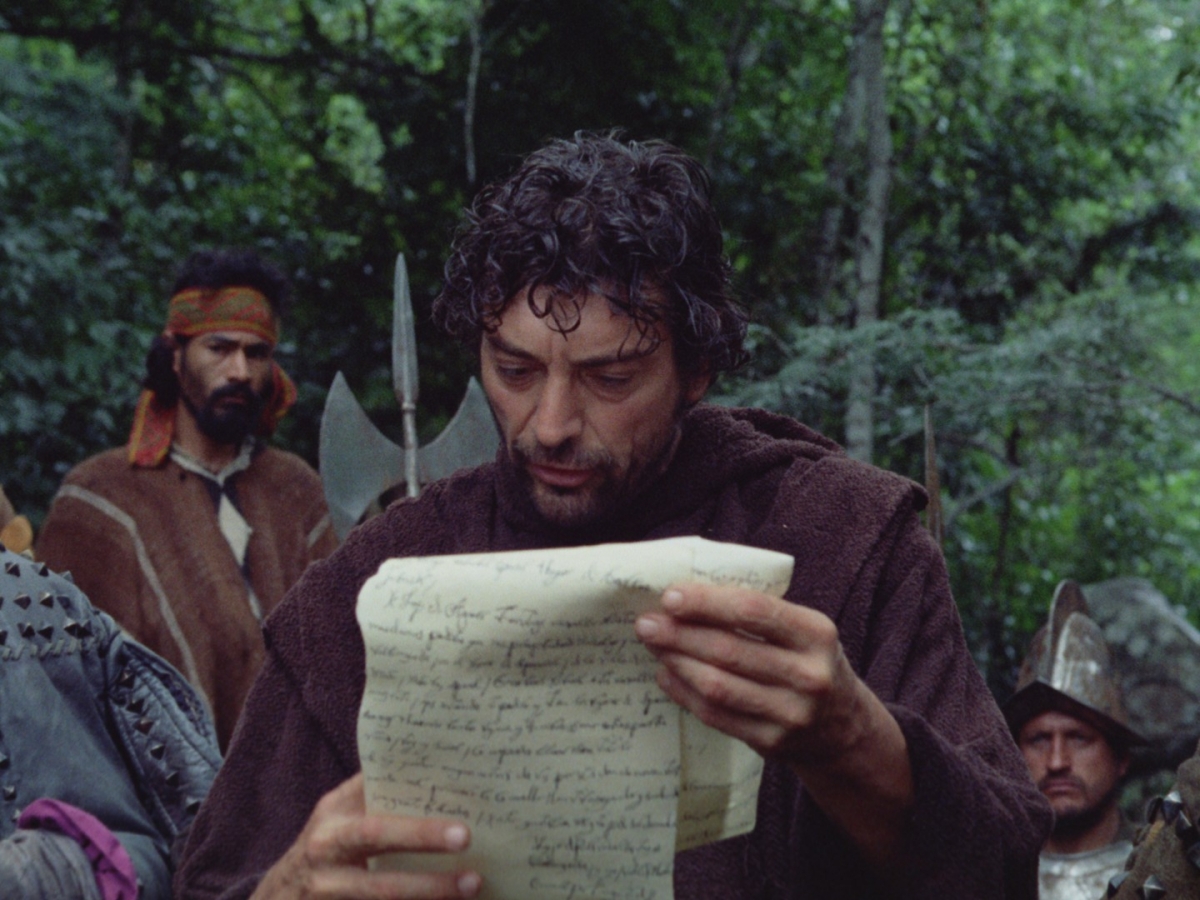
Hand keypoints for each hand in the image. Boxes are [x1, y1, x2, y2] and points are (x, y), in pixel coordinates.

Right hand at [250, 773, 481, 899]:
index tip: (453, 786)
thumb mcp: (338, 817)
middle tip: (466, 836)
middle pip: (376, 836)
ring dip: (430, 888)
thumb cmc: (326, 848)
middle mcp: (327, 848)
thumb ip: (371, 795)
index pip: (373, 790)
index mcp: (334, 815)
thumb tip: (432, 767)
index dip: (409, 785)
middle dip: (422, 835)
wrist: (279, 898)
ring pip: (383, 890)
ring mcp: (328, 889)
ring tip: (472, 884)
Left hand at [633, 582, 867, 763]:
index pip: (753, 611)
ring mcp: (791, 713)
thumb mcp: (803, 630)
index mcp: (816, 633)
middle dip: (680, 634)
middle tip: (646, 622)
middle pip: (729, 650)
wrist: (844, 728)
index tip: (670, 596)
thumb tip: (686, 597)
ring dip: (677, 662)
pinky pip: (716, 715)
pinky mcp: (771, 742)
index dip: (707, 603)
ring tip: (652, 644)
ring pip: (718, 685)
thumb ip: (757, 613)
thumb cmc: (809, 662)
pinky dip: (685, 693)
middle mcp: (808, 674)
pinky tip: (666, 675)